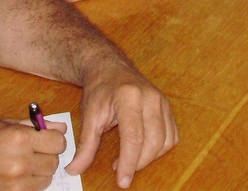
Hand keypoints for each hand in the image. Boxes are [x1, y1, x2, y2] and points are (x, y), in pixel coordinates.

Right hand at [0, 120, 66, 190]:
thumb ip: (32, 125)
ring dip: (39, 172)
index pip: (59, 142)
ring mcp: (16, 185)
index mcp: (19, 139)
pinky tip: (13, 176)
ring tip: (19, 164)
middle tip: (31, 152)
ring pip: (46, 179)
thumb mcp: (0, 125)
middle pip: (54, 162)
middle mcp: (20, 163)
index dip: (54, 140)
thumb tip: (59, 127)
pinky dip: (29, 185)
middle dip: (47, 156)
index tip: (47, 140)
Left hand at [66, 56, 178, 187]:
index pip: (134, 137)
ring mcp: (161, 101)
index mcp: (129, 98)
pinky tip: (144, 149)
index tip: (122, 182)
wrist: (110, 67)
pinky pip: (172, 135)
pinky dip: (161, 149)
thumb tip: (75, 170)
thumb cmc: (99, 90)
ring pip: (166, 141)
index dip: (129, 163)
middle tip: (120, 169)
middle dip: (138, 163)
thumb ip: (85, 145)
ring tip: (130, 158)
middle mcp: (150, 98)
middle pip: (153, 141)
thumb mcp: (89, 116)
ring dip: (150, 157)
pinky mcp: (167, 106)